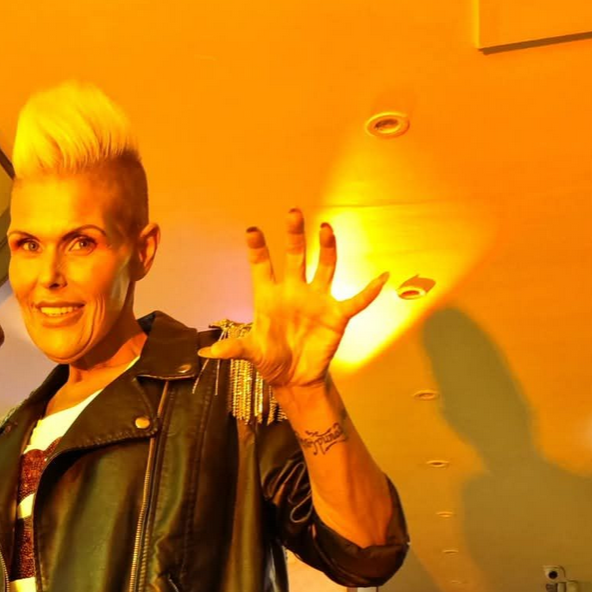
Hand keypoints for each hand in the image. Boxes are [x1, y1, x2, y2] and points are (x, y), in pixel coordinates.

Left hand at [198, 209, 387, 387]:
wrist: (294, 378)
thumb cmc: (271, 359)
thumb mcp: (252, 353)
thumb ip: (235, 348)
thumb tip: (210, 352)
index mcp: (269, 296)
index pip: (261, 266)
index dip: (257, 249)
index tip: (252, 231)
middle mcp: (294, 291)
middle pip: (294, 256)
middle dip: (294, 235)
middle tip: (293, 212)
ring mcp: (316, 300)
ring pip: (324, 267)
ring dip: (327, 248)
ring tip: (327, 228)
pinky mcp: (336, 315)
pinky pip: (356, 301)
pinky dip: (369, 291)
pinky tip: (382, 277)